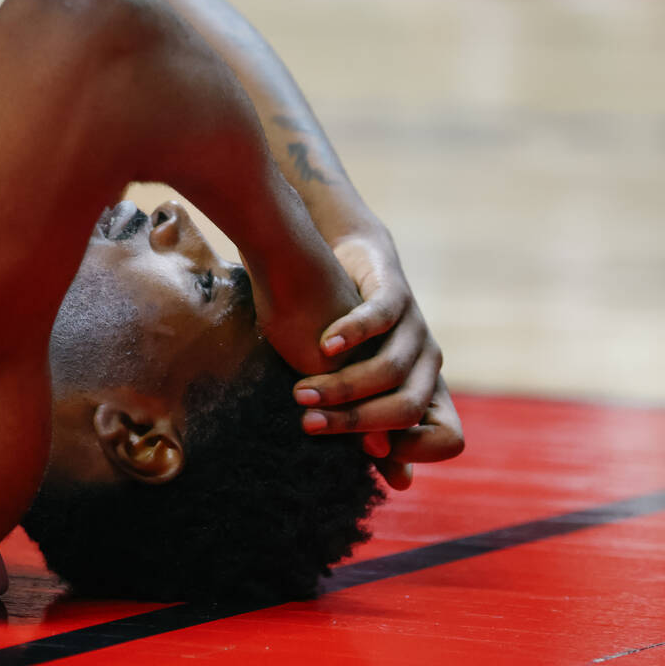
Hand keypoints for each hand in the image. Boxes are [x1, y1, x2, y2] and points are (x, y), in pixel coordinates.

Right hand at [291, 232, 463, 488]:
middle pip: (407, 408)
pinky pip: (379, 318)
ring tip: (300, 391)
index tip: (358, 451)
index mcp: (429, 391)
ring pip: (390, 369)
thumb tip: (401, 484)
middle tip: (308, 423)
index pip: (448, 439)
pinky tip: (324, 346)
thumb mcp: (363, 388)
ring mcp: (416, 327)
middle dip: (355, 422)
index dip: (409, 452)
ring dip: (342, 385)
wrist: (355, 264)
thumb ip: (377, 432)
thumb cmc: (352, 340)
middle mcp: (430, 363)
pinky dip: (352, 335)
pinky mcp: (397, 293)